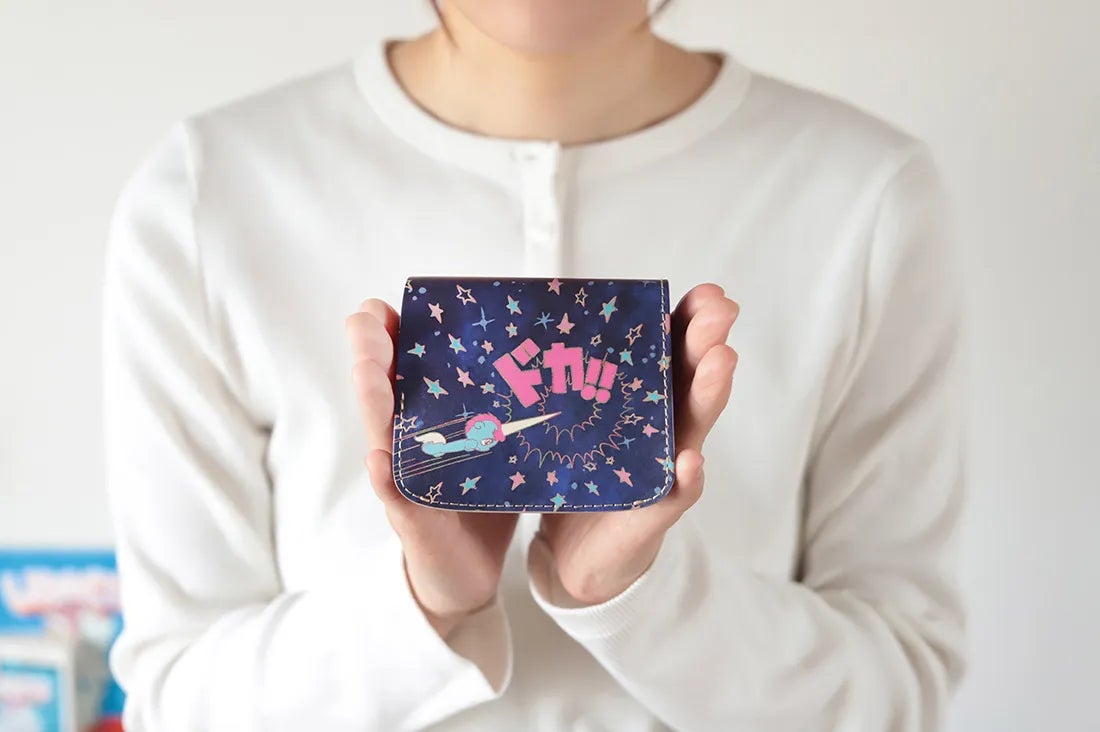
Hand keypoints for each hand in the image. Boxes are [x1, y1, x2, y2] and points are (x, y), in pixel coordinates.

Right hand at [346, 299, 518, 637]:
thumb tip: (557, 354)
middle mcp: (407, 445)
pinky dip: (387, 479)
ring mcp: (404, 482)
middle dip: (372, 353)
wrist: (467, 573)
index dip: (393, 334)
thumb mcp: (497, 444)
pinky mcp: (414, 523)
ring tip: (367, 371)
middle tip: (367, 320)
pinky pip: (398, 498)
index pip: (405, 368)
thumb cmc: (479, 501)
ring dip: (373, 401)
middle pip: (383, 390)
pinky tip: (381, 460)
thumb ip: (511, 405)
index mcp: (428, 420)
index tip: (389, 302)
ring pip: (382, 436)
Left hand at [532, 283, 738, 604]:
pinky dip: (685, 478)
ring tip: (721, 362)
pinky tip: (690, 461)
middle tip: (719, 313)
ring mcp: (663, 470)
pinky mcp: (651, 511)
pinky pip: (674, 494)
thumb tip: (527, 320)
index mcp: (645, 401)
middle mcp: (663, 429)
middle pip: (691, 379)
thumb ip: (561, 382)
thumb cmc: (578, 478)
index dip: (690, 322)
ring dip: (709, 393)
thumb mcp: (568, 422)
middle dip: (706, 343)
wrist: (574, 555)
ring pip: (692, 426)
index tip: (706, 292)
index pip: (672, 354)